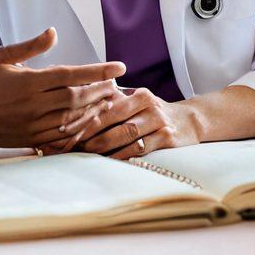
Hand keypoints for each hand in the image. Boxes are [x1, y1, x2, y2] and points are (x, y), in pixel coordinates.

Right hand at [0, 28, 125, 149]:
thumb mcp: (1, 57)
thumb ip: (30, 46)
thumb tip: (53, 32)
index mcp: (28, 81)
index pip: (72, 74)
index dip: (98, 71)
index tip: (119, 67)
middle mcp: (34, 104)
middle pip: (78, 97)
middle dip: (101, 90)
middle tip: (117, 85)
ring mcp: (33, 124)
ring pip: (74, 118)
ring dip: (95, 110)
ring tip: (109, 102)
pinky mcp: (31, 140)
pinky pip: (62, 136)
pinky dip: (79, 129)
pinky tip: (89, 122)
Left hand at [41, 87, 201, 158]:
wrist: (189, 121)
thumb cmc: (151, 113)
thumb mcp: (135, 102)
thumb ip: (111, 103)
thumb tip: (74, 107)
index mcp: (137, 93)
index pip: (105, 104)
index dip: (84, 115)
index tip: (65, 126)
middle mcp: (149, 104)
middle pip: (113, 118)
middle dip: (90, 131)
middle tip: (71, 142)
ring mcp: (159, 121)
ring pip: (125, 134)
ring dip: (103, 145)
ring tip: (85, 153)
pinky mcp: (168, 138)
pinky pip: (140, 149)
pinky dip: (122, 155)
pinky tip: (108, 161)